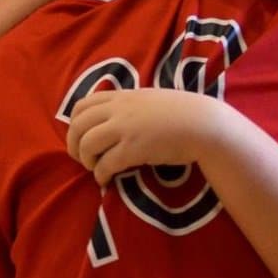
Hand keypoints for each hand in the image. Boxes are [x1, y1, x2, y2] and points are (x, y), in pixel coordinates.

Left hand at [66, 89, 233, 184]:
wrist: (203, 124)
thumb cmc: (182, 112)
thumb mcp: (150, 99)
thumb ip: (130, 105)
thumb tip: (114, 118)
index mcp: (122, 96)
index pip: (82, 105)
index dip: (74, 124)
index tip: (81, 137)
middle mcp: (119, 110)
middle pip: (78, 125)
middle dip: (74, 144)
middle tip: (82, 158)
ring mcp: (124, 129)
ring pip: (86, 144)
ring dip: (86, 160)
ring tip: (96, 168)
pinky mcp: (133, 150)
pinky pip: (105, 164)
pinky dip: (100, 175)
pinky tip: (106, 180)